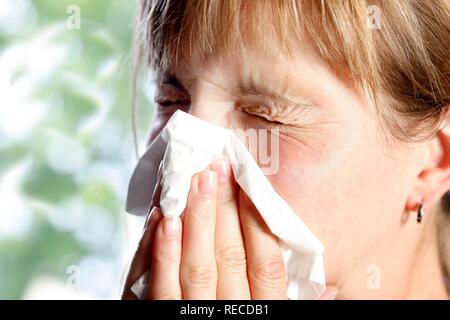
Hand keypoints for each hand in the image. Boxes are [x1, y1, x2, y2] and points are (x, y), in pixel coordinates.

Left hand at [122, 157, 337, 299]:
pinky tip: (165, 220)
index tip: (250, 182)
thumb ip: (293, 300)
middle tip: (220, 165)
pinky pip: (162, 290)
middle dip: (224, 208)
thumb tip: (323, 280)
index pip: (267, 263)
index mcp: (267, 314)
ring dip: (196, 219)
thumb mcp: (276, 319)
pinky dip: (162, 253)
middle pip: (230, 257)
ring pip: (198, 267)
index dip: (258, 221)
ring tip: (196, 179)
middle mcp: (234, 316)